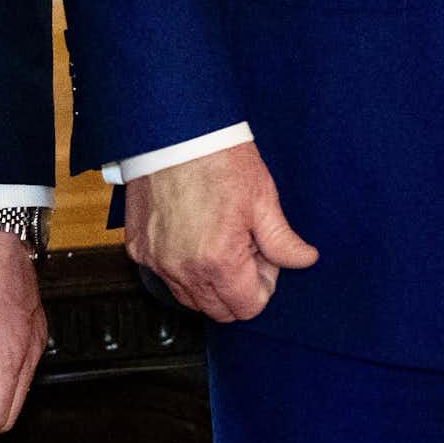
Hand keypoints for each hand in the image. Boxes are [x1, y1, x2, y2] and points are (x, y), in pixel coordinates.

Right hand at [124, 141, 317, 321]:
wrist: (175, 132)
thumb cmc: (219, 159)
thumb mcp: (263, 199)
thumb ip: (282, 241)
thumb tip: (304, 260)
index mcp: (219, 261)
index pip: (247, 308)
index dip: (264, 285)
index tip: (265, 258)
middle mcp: (183, 269)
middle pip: (218, 310)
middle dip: (238, 287)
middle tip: (246, 246)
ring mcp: (157, 261)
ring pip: (189, 297)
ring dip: (210, 280)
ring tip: (221, 238)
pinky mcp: (139, 249)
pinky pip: (164, 276)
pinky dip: (182, 266)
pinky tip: (194, 234)